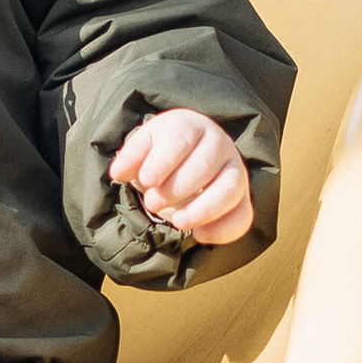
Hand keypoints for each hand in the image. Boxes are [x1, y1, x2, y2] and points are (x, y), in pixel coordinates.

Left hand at [109, 106, 254, 246]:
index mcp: (191, 126)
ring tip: (178, 223)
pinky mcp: (242, 197)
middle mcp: (219, 144)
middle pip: (205, 164)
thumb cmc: (163, 152)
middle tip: (151, 203)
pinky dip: (224, 229)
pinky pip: (243, 215)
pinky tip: (199, 236)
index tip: (146, 181)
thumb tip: (118, 172)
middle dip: (177, 188)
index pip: (181, 139)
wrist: (189, 157)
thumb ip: (131, 157)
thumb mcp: (144, 148)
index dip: (163, 161)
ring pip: (230, 189)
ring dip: (204, 209)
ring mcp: (234, 170)